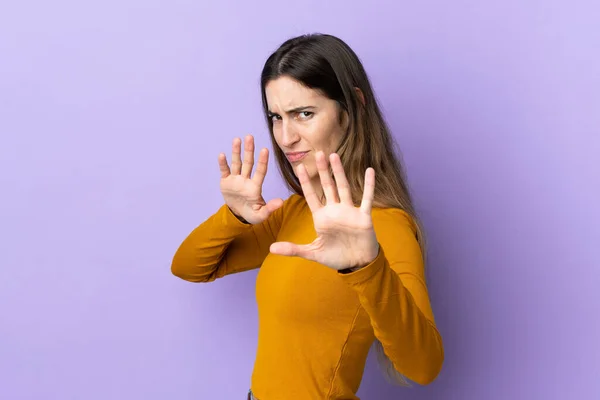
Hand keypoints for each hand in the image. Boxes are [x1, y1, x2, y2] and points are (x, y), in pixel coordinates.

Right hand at [219, 135, 282, 224]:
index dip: (262, 161)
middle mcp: (246, 180)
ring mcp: (236, 179)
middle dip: (249, 150)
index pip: (260, 171)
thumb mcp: (261, 214)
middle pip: (248, 163)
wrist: (238, 214)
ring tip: (237, 139)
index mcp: (255, 187)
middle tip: (250, 136)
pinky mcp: (226, 182)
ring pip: (237, 163)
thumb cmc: (252, 214)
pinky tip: (222, 155)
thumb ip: (269, 208)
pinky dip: (223, 163)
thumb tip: (281, 202)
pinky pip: (225, 171)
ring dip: (236, 152)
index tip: (265, 149)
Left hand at [270, 151, 379, 270]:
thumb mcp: (312, 253)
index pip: (311, 196)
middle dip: (322, 170)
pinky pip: (367, 198)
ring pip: (344, 188)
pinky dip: (369, 185)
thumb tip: (271, 249)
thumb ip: (293, 249)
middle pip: (327, 186)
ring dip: (339, 172)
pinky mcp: (363, 217)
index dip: (306, 182)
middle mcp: (335, 211)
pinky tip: (370, 171)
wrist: (356, 264)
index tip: (299, 167)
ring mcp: (349, 212)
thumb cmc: (336, 256)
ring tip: (335, 156)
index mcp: (322, 217)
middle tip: (318, 153)